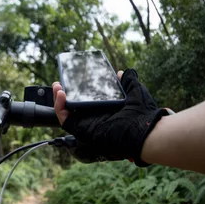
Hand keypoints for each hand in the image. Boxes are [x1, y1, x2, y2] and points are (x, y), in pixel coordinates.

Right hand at [52, 69, 168, 165]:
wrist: (146, 131)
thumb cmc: (143, 115)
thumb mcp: (135, 92)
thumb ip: (128, 82)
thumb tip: (123, 72)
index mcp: (105, 112)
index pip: (87, 102)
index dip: (78, 92)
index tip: (74, 80)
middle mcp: (95, 119)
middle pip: (73, 108)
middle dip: (64, 96)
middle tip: (61, 83)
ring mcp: (87, 126)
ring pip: (67, 114)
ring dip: (59, 100)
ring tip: (58, 86)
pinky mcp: (82, 130)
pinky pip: (66, 120)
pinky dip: (60, 107)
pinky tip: (61, 94)